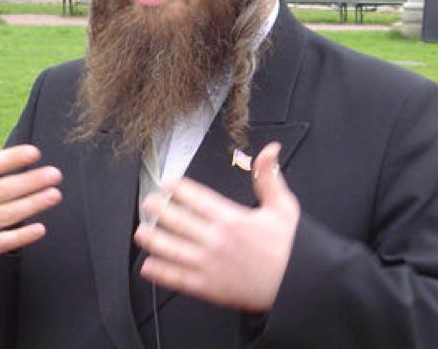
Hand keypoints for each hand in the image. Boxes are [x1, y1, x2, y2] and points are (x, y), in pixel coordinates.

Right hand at [0, 111, 62, 275]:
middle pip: (1, 190)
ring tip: (56, 194)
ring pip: (5, 215)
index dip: (11, 158)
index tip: (35, 152)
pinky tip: (41, 228)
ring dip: (33, 205)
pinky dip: (21, 236)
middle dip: (30, 182)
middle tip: (56, 174)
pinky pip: (2, 242)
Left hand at [133, 142, 299, 311]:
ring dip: (155, 240)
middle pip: (181, 221)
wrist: (296, 287)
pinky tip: (149, 266)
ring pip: (175, 250)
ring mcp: (211, 265)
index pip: (199, 199)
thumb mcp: (284, 207)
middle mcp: (218, 240)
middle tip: (147, 203)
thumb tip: (270, 150)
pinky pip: (180, 279)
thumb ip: (270, 177)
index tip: (168, 183)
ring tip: (141, 232)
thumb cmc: (290, 248)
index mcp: (233, 219)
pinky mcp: (210, 287)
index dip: (180, 189)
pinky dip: (162, 273)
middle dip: (161, 211)